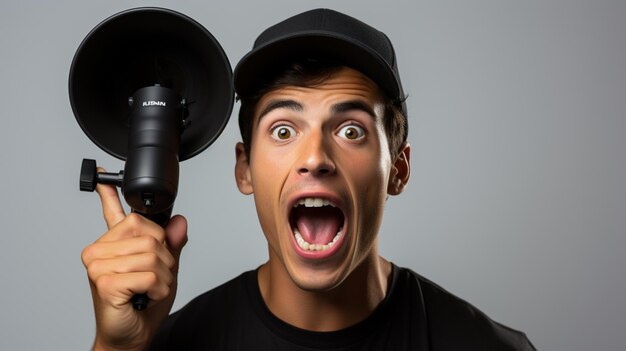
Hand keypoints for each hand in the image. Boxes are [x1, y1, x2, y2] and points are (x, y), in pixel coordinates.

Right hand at [81, 178, 187, 350]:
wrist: (130, 336)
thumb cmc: (143, 304)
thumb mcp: (164, 270)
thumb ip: (170, 245)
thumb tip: (178, 221)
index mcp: (111, 244)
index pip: (115, 213)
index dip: (111, 195)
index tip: (105, 176)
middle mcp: (99, 250)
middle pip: (150, 235)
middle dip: (165, 260)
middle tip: (153, 280)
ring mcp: (98, 265)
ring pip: (152, 255)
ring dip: (163, 277)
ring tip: (149, 290)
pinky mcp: (104, 282)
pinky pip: (149, 274)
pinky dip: (158, 289)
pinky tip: (145, 297)